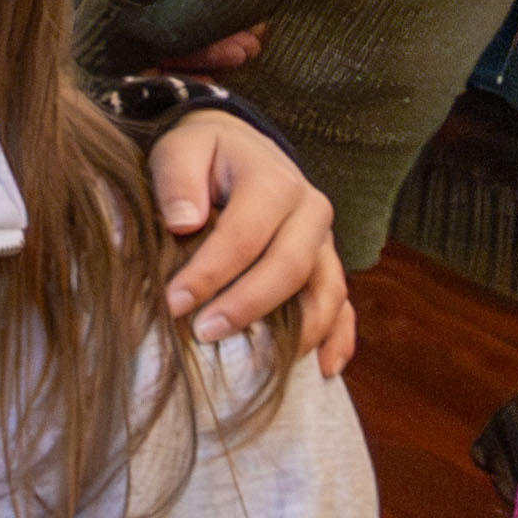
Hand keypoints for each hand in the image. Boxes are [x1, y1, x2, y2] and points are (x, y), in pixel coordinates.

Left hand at [148, 113, 360, 376]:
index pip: (244, 235)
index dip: (210, 273)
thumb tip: (184, 220)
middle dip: (247, 306)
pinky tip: (325, 370)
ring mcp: (324, 242)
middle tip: (203, 334)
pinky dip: (340, 337)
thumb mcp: (181, 149)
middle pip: (289, 267)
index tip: (173, 302)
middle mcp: (310, 212)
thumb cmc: (203, 154)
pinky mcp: (327, 264)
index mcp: (274, 182)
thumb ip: (177, 179)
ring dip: (298, 331)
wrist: (237, 148)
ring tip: (261, 364)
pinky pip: (344, 303)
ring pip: (326, 290)